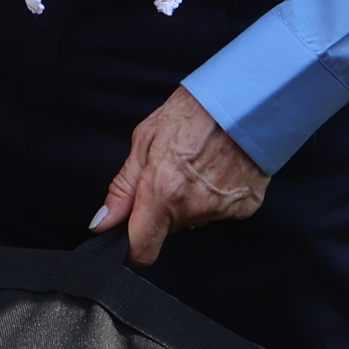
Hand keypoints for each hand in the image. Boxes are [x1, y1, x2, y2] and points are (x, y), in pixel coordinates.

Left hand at [92, 89, 263, 263]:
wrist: (245, 99)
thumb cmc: (195, 111)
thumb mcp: (144, 140)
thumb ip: (123, 188)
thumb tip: (102, 221)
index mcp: (164, 192)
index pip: (143, 249)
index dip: (134, 245)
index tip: (133, 233)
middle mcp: (195, 208)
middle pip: (169, 228)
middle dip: (163, 208)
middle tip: (172, 171)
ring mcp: (223, 209)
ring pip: (194, 218)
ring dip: (190, 200)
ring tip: (199, 164)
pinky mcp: (246, 207)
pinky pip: (220, 211)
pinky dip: (216, 195)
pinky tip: (219, 168)